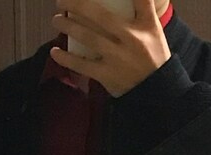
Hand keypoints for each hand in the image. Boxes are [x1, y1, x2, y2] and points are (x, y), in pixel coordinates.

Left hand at [50, 0, 170, 97]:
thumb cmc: (153, 53)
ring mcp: (115, 59)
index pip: (128, 1)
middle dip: (77, 5)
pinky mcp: (106, 76)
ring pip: (88, 38)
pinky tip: (54, 51)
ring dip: (68, 27)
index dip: (96, 0)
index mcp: (138, 27)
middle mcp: (127, 41)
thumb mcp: (152, 26)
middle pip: (98, 17)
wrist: (156, 89)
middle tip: (61, 1)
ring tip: (56, 20)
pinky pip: (82, 65)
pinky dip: (66, 58)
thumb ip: (143, 3)